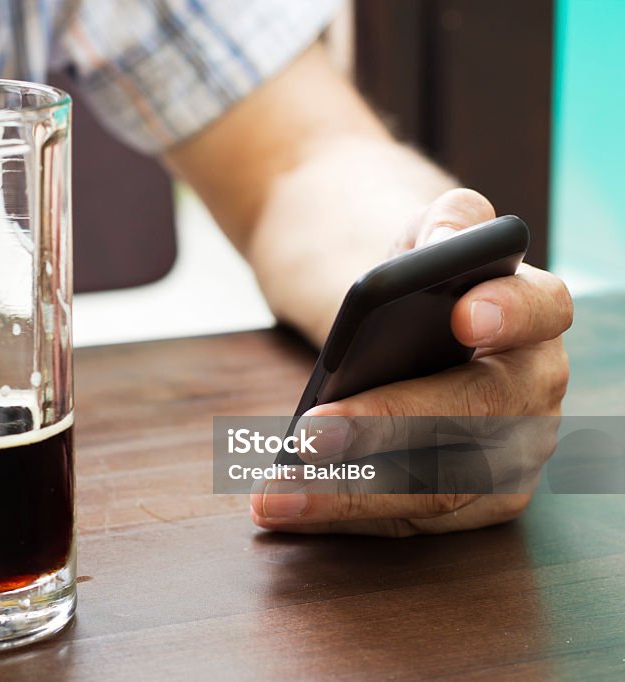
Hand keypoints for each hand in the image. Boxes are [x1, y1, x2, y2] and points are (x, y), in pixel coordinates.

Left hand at [251, 189, 572, 535]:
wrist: (405, 340)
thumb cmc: (417, 288)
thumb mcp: (426, 238)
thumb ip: (447, 221)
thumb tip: (444, 239)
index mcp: (535, 317)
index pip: (542, 308)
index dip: (509, 312)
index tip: (462, 314)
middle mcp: (536, 392)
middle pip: (475, 415)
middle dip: (387, 425)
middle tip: (309, 434)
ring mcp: (512, 456)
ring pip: (438, 486)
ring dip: (349, 493)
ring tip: (275, 493)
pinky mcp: (474, 503)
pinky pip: (410, 518)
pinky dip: (344, 516)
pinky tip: (286, 508)